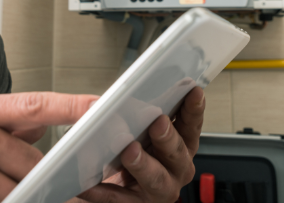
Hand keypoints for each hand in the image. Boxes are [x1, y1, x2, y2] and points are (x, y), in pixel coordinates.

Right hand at [0, 92, 97, 202]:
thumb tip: (43, 124)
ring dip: (30, 196)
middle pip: (35, 160)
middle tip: (70, 180)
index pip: (36, 104)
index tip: (102, 105)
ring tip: (38, 192)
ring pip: (22, 190)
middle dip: (50, 174)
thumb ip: (3, 123)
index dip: (73, 105)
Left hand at [75, 86, 204, 202]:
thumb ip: (102, 108)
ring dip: (145, 165)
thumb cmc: (110, 145)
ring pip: (158, 179)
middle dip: (169, 136)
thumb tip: (97, 103)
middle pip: (178, 152)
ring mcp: (156, 189)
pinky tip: (89, 184)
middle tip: (159, 122)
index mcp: (174, 141)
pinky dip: (104, 192)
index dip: (193, 108)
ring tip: (130, 152)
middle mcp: (172, 167)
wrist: (90, 176)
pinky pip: (119, 200)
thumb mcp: (107, 119)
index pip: (189, 123)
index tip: (194, 91)